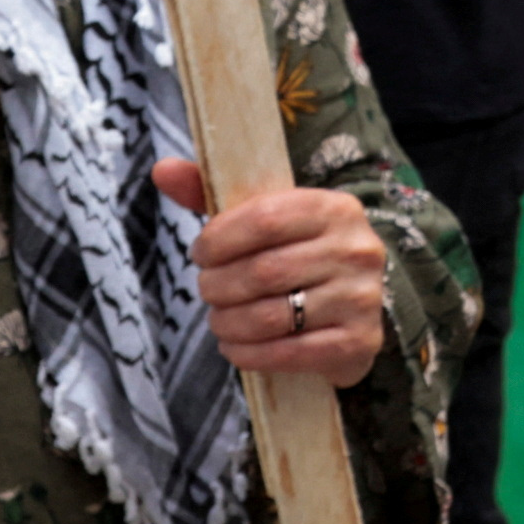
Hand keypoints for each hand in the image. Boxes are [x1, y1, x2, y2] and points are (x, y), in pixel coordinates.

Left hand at [155, 160, 384, 387]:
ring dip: (228, 322)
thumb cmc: (297, 253)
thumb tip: (162, 169)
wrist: (354, 304)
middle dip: (218, 285)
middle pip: (264, 271)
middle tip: (206, 290)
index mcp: (334, 208)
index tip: (199, 253)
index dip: (219, 239)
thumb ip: (213, 192)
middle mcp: (356, 249)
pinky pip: (290, 353)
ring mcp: (361, 298)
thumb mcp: (266, 217)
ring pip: (272, 316)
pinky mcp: (358, 342)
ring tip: (218, 319)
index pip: (264, 218)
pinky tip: (235, 346)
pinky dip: (249, 354)